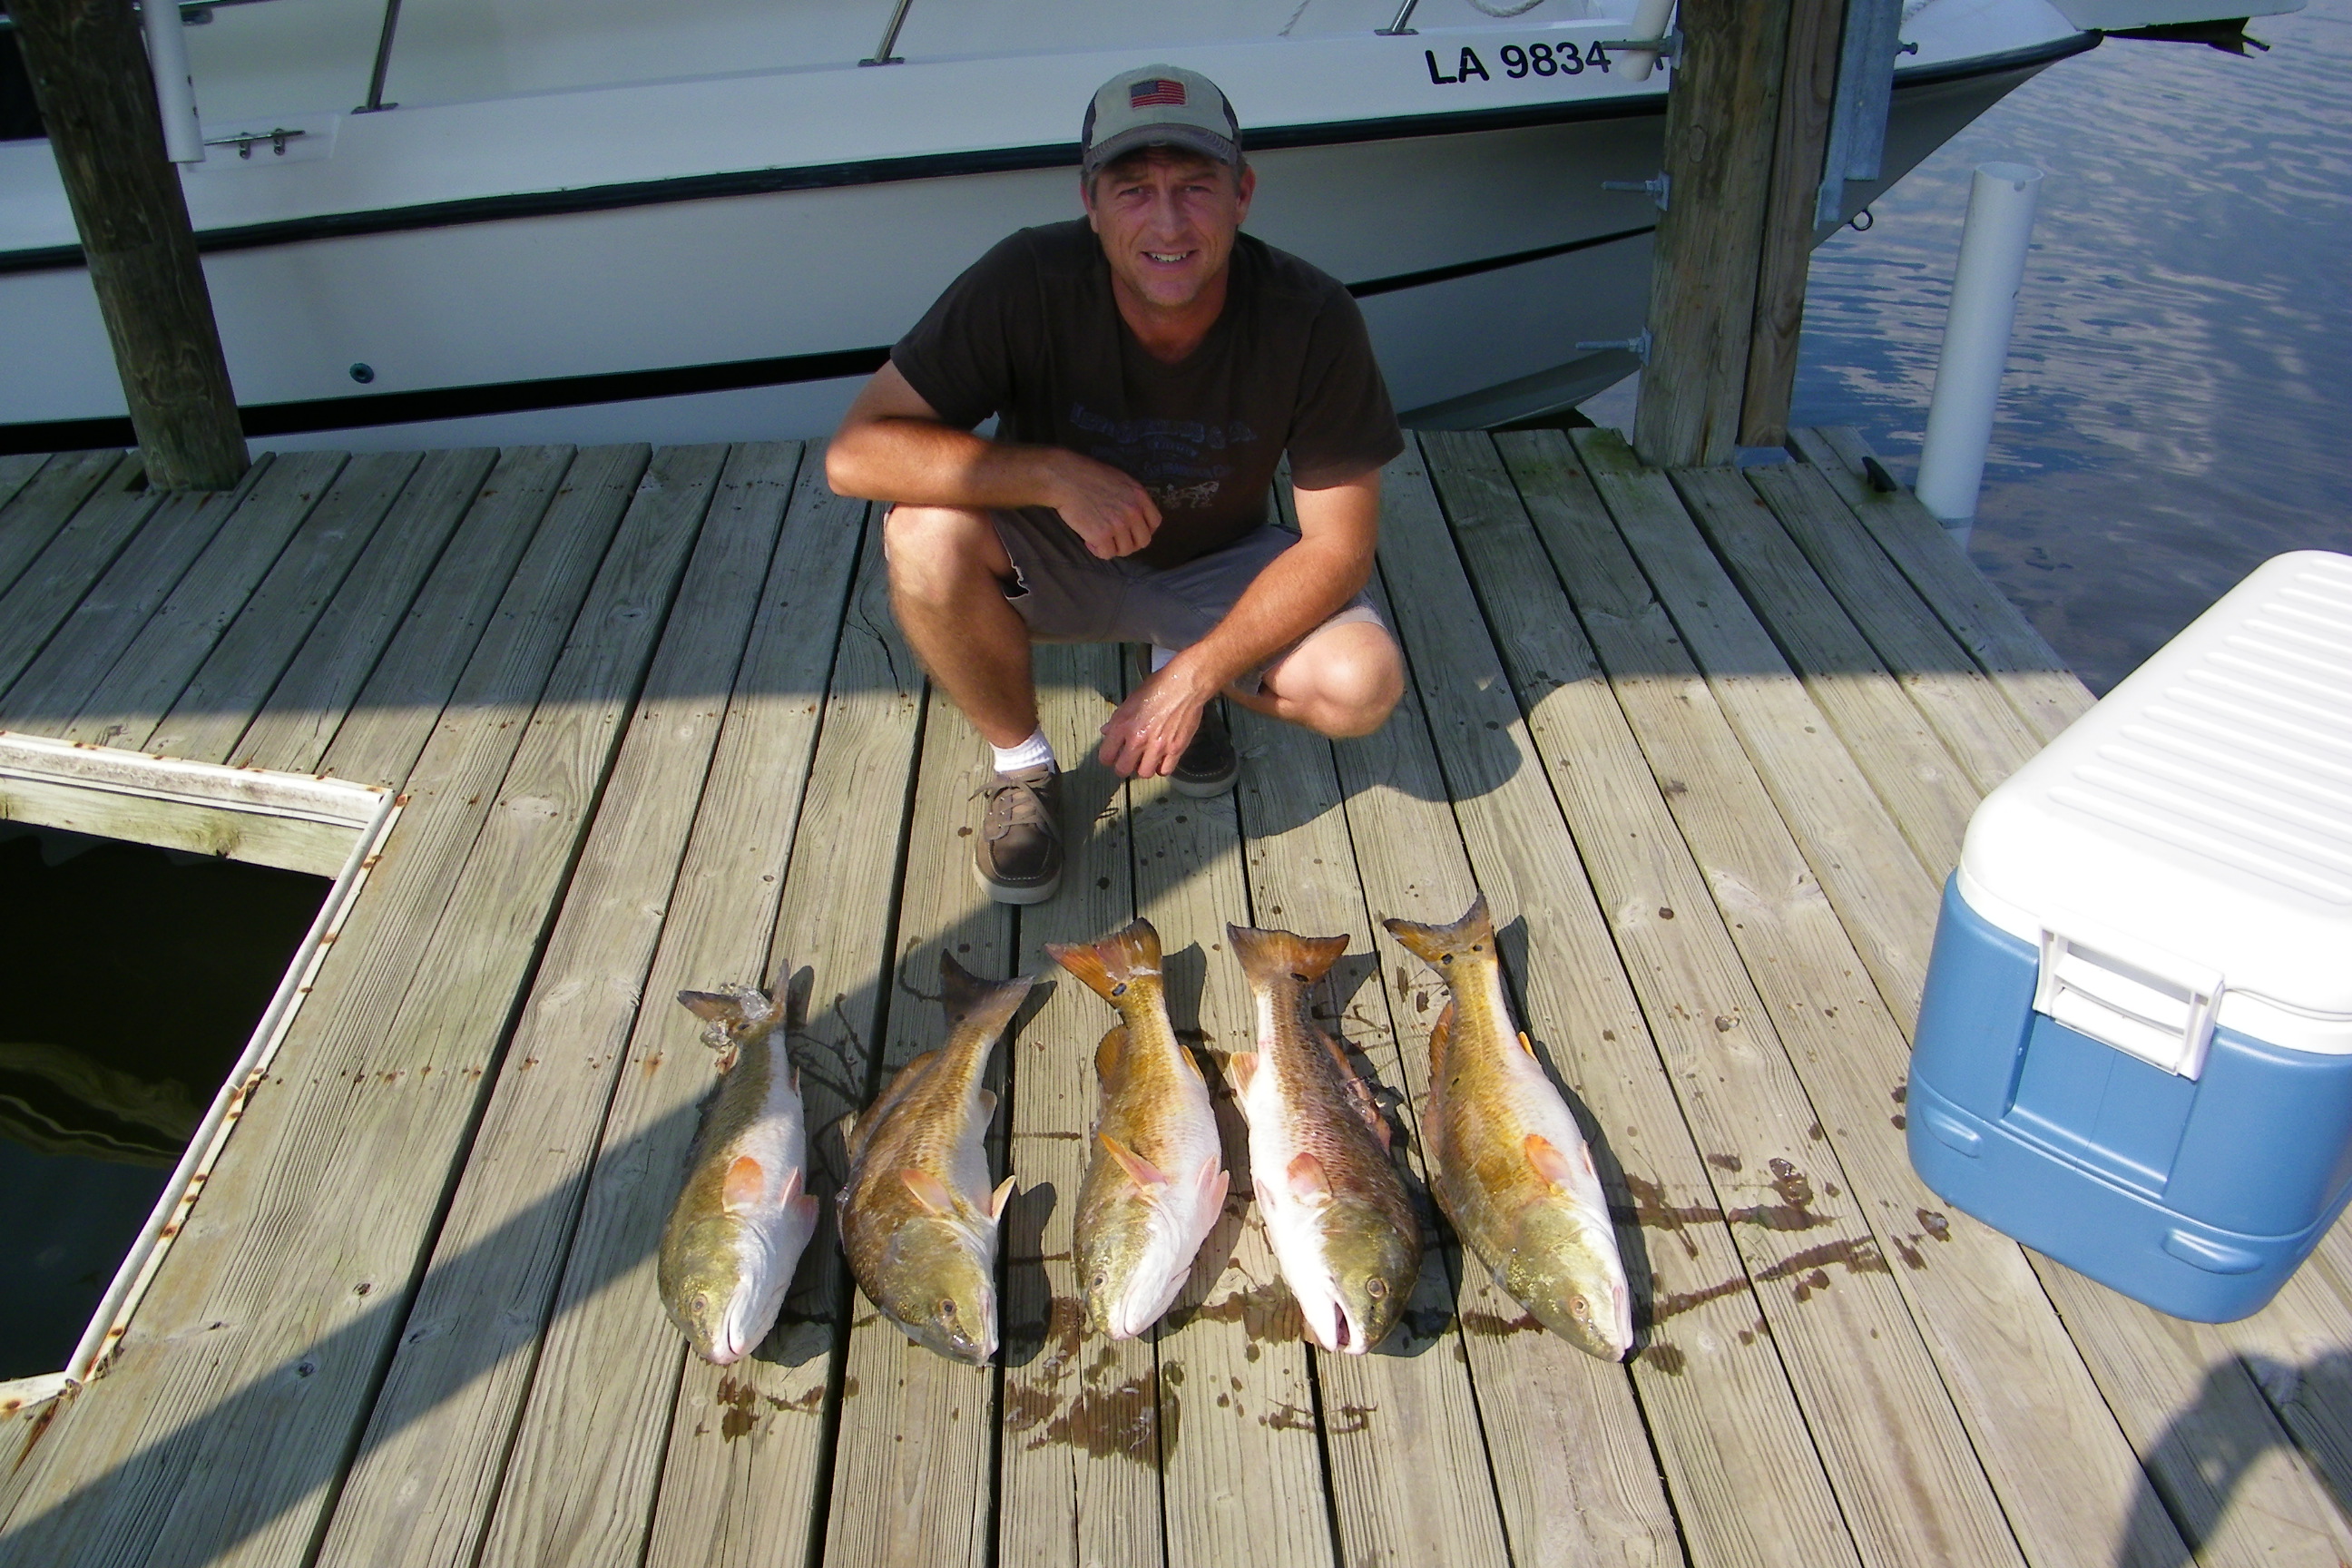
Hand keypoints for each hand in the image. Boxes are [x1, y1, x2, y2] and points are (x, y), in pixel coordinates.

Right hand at [1047, 452, 1160, 559]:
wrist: (1065, 478)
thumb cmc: (1088, 476)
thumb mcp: (1120, 480)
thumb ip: (1132, 498)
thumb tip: (1136, 517)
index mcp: (1139, 496)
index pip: (1155, 522)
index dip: (1144, 530)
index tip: (1132, 532)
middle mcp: (1133, 511)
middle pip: (1143, 541)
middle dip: (1129, 543)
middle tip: (1115, 540)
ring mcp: (1118, 524)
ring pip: (1125, 550)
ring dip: (1112, 547)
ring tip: (1099, 538)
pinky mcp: (1102, 535)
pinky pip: (1106, 554)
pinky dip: (1097, 550)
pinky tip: (1089, 540)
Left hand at [1099, 662, 1213, 778]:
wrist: (1184, 685)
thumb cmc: (1158, 687)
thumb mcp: (1130, 700)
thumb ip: (1117, 719)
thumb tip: (1107, 731)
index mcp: (1123, 726)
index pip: (1106, 756)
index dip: (1109, 758)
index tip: (1113, 756)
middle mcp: (1138, 739)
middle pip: (1123, 769)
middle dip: (1124, 767)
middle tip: (1129, 760)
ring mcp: (1157, 746)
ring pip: (1144, 773)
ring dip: (1144, 768)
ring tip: (1147, 759)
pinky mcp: (1175, 749)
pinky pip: (1165, 770)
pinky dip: (1162, 767)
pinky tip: (1162, 759)